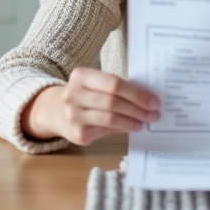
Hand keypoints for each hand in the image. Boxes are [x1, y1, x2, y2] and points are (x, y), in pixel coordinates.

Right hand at [22, 67, 159, 145]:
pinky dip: (121, 128)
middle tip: (154, 114)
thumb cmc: (84, 94)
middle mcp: (73, 95)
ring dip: (132, 121)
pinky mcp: (77, 134)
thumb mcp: (94, 83)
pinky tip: (130, 126)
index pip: (114, 83)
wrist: (55, 110)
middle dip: (138, 109)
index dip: (137, 93)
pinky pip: (105, 130)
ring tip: (144, 122)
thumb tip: (146, 97)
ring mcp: (73, 115)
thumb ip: (114, 86)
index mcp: (80, 76)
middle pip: (113, 102)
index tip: (154, 101)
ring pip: (110, 119)